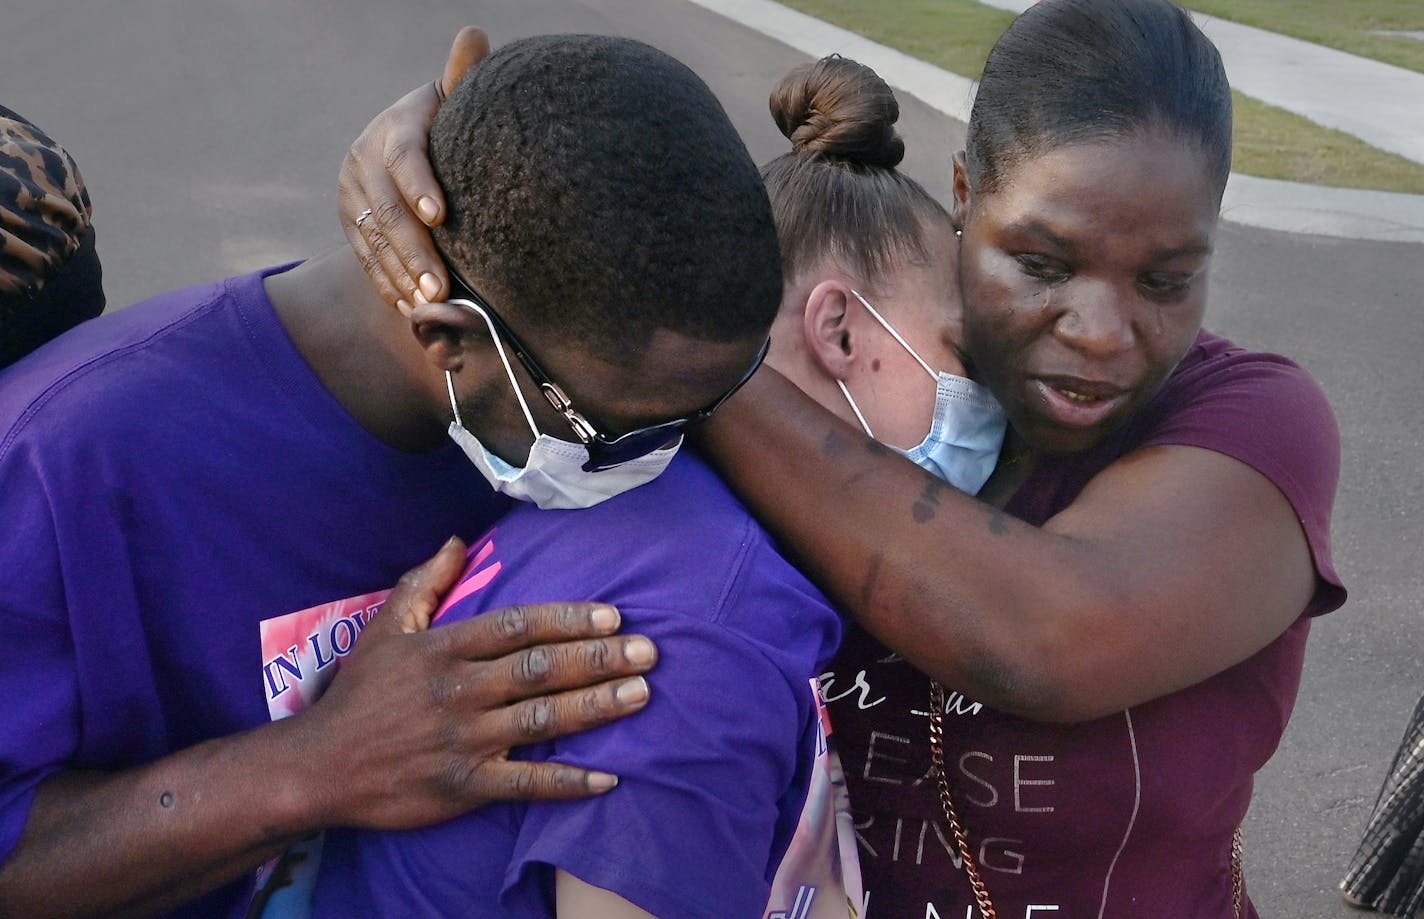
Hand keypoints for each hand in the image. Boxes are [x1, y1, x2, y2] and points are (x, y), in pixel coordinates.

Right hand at [295, 537, 656, 829]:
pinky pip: (525, 783)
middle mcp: (459, 691)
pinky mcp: (464, 786)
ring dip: (596, 707)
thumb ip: (423, 583)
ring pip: (541, 719)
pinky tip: (607, 777)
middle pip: (539, 669)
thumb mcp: (383, 628)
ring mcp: (463, 740)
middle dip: (598, 658)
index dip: (566, 619)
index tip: (612, 615)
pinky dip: (567, 782)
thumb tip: (456, 541)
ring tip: (640, 694)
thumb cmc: (357, 696)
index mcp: (444, 649)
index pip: (516, 626)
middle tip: (647, 652)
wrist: (317, 767)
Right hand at [339, 26, 489, 313]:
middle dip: (414, 250)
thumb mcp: (454, 102)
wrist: (411, 145)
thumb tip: (475, 34)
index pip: (404, 156)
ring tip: (430, 306)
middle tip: (441, 286)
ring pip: (374, 240)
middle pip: (387, 209)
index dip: (419, 185)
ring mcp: (352, 194)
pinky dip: (388, 285)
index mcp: (395, 126)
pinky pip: (366, 258)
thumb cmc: (450, 124)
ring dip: (401, 276)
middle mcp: (364, 159)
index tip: (441, 216)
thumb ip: (463, 76)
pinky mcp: (349, 222)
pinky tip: (410, 309)